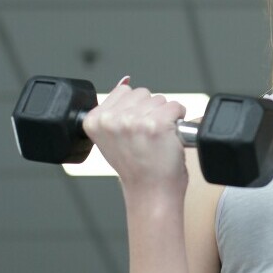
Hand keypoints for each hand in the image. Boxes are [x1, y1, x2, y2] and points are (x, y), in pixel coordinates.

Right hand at [81, 76, 189, 196]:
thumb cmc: (137, 168)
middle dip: (150, 111)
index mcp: (93, 120)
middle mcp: (110, 120)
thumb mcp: (113, 137)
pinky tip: (168, 138)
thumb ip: (115, 110)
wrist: (151, 193)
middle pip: (142, 93)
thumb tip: (125, 80)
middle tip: (146, 138)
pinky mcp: (155, 125)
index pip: (122, 91)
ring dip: (164, 116)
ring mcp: (132, 122)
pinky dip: (179, 119)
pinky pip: (176, 107)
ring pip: (159, 99)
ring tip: (156, 140)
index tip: (134, 132)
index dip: (135, 110)